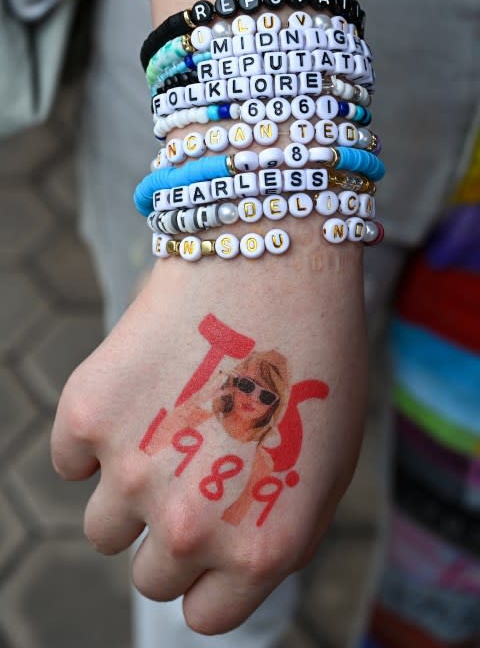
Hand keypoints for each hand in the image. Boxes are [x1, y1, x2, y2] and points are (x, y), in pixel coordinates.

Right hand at [51, 243, 366, 633]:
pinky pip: (70, 461)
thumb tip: (221, 567)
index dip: (207, 576)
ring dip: (129, 490)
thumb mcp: (326, 466)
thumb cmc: (312, 359)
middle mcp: (191, 526)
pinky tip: (141, 391)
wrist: (273, 263)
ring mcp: (133, 472)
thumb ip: (274, 534)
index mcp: (259, 548)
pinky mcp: (89, 415)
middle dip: (169, 534)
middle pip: (149, 577)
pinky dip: (97, 436)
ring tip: (169, 427)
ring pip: (102, 527)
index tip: (211, 537)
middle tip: (195, 469)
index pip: (202, 614)